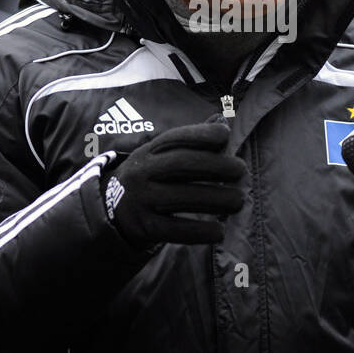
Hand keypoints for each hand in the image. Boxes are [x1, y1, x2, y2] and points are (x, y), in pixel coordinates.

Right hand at [102, 122, 245, 247]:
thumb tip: (222, 120)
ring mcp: (141, 200)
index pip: (175, 138)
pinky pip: (175, 230)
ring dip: (216, 199)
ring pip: (181, 197)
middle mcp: (141, 173)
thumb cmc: (151, 178)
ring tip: (239, 201)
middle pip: (181, 164)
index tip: (226, 135)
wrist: (113, 212)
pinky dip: (200, 232)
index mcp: (147, 151)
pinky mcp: (145, 228)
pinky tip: (220, 232)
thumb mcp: (160, 156)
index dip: (201, 134)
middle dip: (215, 165)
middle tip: (241, 170)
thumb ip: (192, 141)